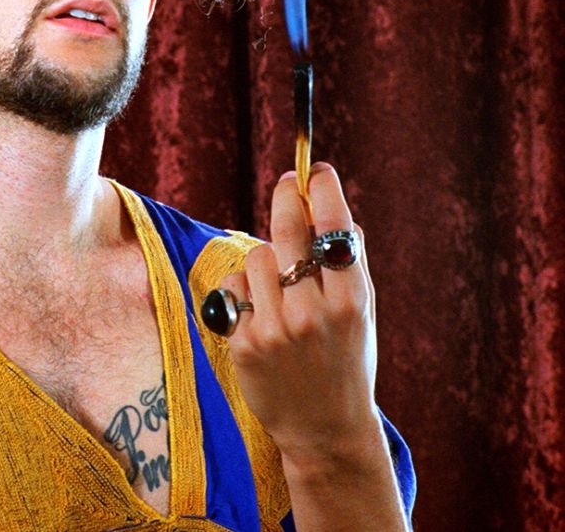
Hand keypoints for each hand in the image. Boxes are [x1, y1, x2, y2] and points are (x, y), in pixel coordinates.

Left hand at [219, 163, 380, 466]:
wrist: (326, 429)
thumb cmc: (346, 357)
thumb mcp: (363, 311)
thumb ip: (347, 260)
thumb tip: (327, 200)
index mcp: (352, 301)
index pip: (334, 229)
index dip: (323, 190)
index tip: (316, 170)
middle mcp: (314, 313)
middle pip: (288, 229)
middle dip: (286, 196)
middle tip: (287, 182)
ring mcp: (276, 328)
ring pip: (257, 254)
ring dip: (267, 257)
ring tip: (283, 283)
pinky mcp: (244, 341)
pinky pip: (235, 285)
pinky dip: (246, 287)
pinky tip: (261, 308)